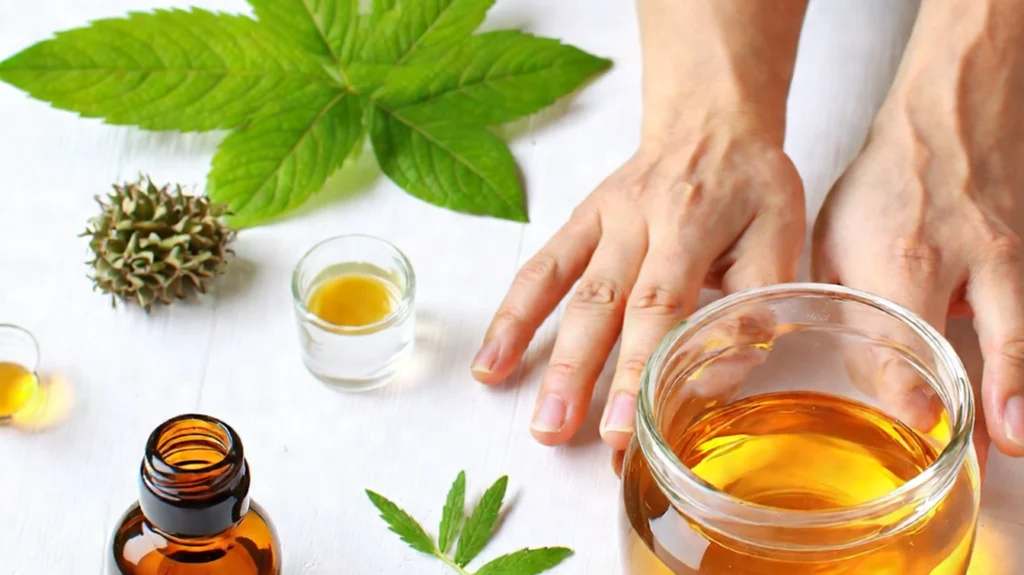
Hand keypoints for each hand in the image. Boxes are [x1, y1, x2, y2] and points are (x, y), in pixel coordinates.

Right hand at [472, 121, 804, 448]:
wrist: (709, 119)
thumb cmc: (749, 184)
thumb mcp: (779, 231)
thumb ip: (756, 299)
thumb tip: (719, 374)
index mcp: (692, 223)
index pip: (661, 304)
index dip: (639, 367)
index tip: (625, 428)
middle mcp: (639, 220)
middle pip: (603, 304)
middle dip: (579, 374)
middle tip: (560, 435)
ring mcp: (602, 220)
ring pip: (566, 292)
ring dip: (544, 356)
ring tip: (534, 420)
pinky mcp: (579, 221)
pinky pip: (541, 269)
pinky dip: (512, 315)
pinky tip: (491, 362)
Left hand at [812, 87, 1023, 461]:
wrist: (949, 121)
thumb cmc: (883, 188)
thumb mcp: (837, 240)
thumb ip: (850, 310)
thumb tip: (870, 384)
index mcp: (904, 254)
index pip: (907, 329)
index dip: (911, 381)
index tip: (920, 420)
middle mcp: (968, 259)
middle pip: (994, 332)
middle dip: (999, 389)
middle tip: (998, 441)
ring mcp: (1010, 259)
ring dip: (1021, 387)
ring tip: (1016, 435)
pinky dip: (1023, 362)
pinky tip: (1014, 403)